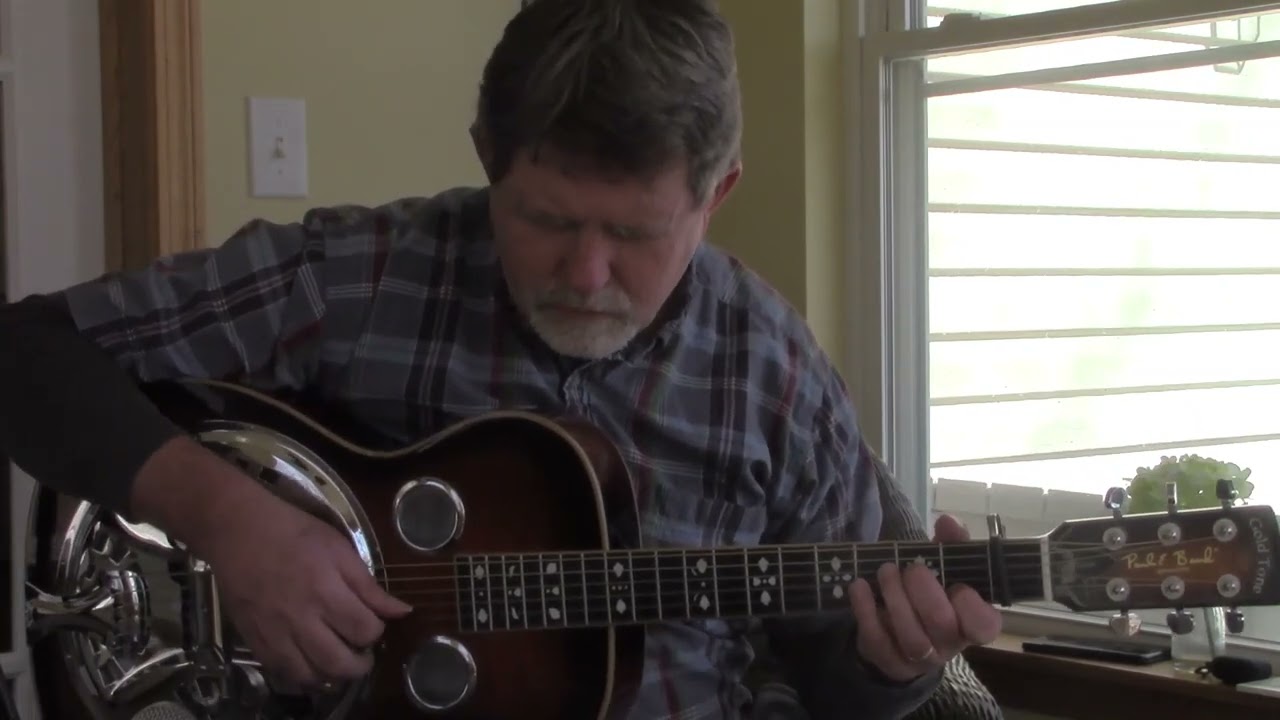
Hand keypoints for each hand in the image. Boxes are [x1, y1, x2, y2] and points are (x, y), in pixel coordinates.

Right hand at [199, 481, 412, 688]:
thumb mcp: (340, 549)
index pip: (364, 630)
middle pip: (338, 662)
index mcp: (326, 591)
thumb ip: (369, 586)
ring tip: (339, 661)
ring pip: (309, 676)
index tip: (373, 624)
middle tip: (363, 655)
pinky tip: (311, 664)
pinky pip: (281, 673)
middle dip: (360, 665)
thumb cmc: (295, 534)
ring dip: (331, 676)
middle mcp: (300, 618)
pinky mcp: (254, 640)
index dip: (376, 632)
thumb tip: (402, 611)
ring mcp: (274, 633)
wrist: (239, 532)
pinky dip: (301, 676)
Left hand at [849, 514, 1001, 681]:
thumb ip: (950, 544)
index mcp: (971, 622)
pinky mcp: (889, 661)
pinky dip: (866, 610)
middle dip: (925, 593)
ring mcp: (919, 658)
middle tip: (911, 569)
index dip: (972, 607)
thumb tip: (948, 522)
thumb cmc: (929, 593)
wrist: (896, 633)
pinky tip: (860, 586)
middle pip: (942, 627)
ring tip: (885, 571)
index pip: (985, 625)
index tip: (958, 585)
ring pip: (912, 639)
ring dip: (896, 600)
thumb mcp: (943, 566)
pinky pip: (877, 641)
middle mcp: (949, 644)